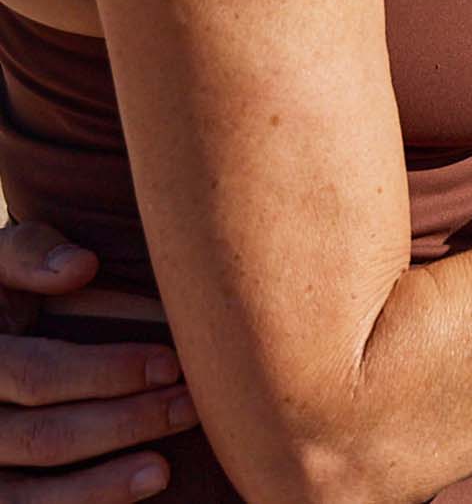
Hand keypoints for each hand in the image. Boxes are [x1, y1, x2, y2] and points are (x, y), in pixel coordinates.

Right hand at [0, 223, 196, 502]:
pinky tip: (132, 491)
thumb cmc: (0, 296)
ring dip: (100, 486)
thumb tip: (82, 267)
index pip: (37, 375)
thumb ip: (30, 254)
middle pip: (42, 437)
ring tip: (164, 468)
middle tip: (190, 407)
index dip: (106, 373)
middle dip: (123, 423)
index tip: (172, 363)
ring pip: (26, 495)